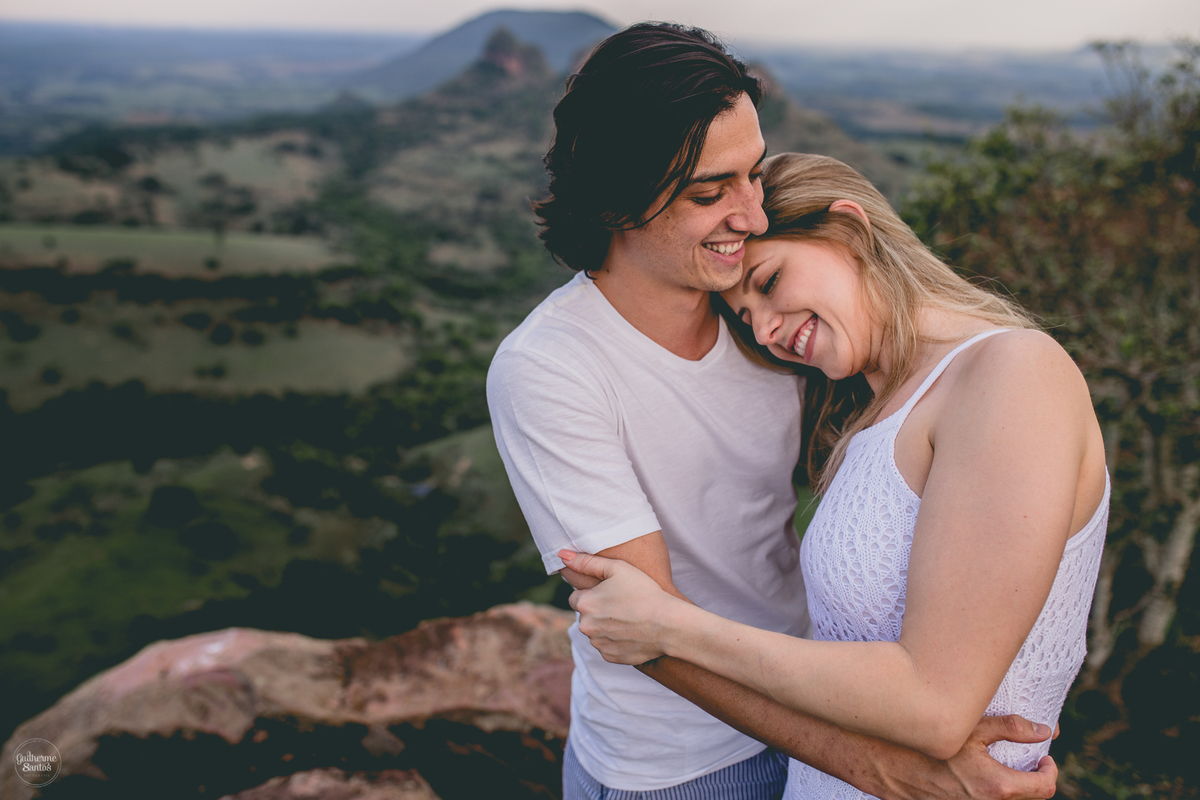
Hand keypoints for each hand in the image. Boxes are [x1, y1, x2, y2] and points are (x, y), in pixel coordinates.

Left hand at [560, 550, 679, 664]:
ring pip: (596, 632)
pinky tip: (632, 632)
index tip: (610, 593)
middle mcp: (586, 627)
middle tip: (622, 604)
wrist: (667, 624)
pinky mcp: (610, 656)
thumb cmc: (644, 591)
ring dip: (606, 626)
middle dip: (598, 611)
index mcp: (584, 604)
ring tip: (629, 618)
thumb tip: (562, 555)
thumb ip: (587, 561)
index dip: (593, 594)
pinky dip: (616, 640)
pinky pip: (607, 646)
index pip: (576, 598)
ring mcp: (598, 644)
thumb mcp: (617, 568)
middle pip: (586, 616)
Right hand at [939, 715, 1057, 799]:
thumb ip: (1011, 728)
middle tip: (1031, 761)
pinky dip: (999, 792)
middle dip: (1037, 780)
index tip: (1045, 758)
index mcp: (999, 786)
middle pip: (1033, 799)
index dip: (1051, 772)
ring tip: (1009, 768)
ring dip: (1019, 788)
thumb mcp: (974, 730)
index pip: (1045, 787)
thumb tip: (1043, 730)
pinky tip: (988, 777)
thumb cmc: (935, 747)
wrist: (900, 769)